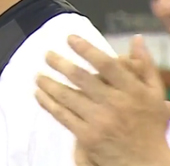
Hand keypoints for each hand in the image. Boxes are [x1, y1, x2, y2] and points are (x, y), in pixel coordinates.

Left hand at [35, 35, 169, 165]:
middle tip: (47, 54)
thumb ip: (145, 65)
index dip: (87, 49)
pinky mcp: (87, 137)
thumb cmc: (149, 125)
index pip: (106, 64)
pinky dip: (48, 103)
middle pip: (81, 78)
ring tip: (38, 74)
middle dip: (60, 63)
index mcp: (132, 90)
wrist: (146, 165)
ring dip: (49, 83)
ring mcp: (99, 121)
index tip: (70, 38)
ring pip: (67, 96)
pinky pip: (62, 116)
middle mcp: (114, 104)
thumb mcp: (154, 94)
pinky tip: (39, 94)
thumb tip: (137, 38)